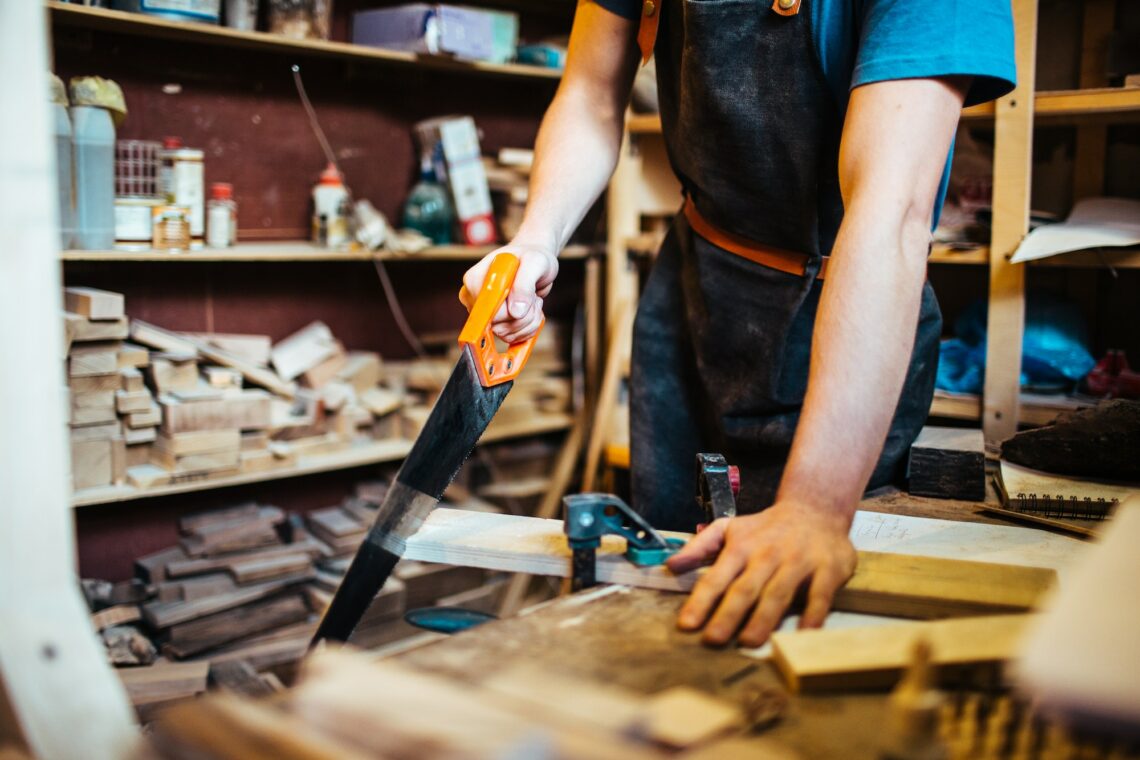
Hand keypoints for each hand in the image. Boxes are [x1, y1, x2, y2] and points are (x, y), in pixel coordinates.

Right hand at [462, 244, 557, 342]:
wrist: (535, 263)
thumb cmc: (532, 258)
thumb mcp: (534, 262)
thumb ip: (524, 284)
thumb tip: (515, 312)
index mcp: (476, 280)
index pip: (486, 310)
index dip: (510, 311)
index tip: (529, 301)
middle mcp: (475, 298)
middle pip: (497, 325)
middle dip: (524, 316)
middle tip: (534, 298)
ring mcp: (485, 312)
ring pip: (505, 334)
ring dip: (529, 322)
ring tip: (534, 301)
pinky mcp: (496, 322)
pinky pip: (511, 337)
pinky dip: (528, 328)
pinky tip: (532, 311)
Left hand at [666, 502, 856, 646]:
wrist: (815, 509)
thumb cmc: (766, 527)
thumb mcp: (728, 528)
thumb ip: (699, 547)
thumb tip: (670, 565)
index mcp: (741, 547)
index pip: (717, 577)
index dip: (701, 601)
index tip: (687, 625)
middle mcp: (767, 555)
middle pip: (745, 588)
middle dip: (728, 615)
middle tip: (713, 639)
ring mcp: (798, 562)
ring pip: (778, 593)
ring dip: (763, 619)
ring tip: (749, 642)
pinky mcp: (827, 569)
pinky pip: (819, 595)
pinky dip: (812, 614)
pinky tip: (802, 634)